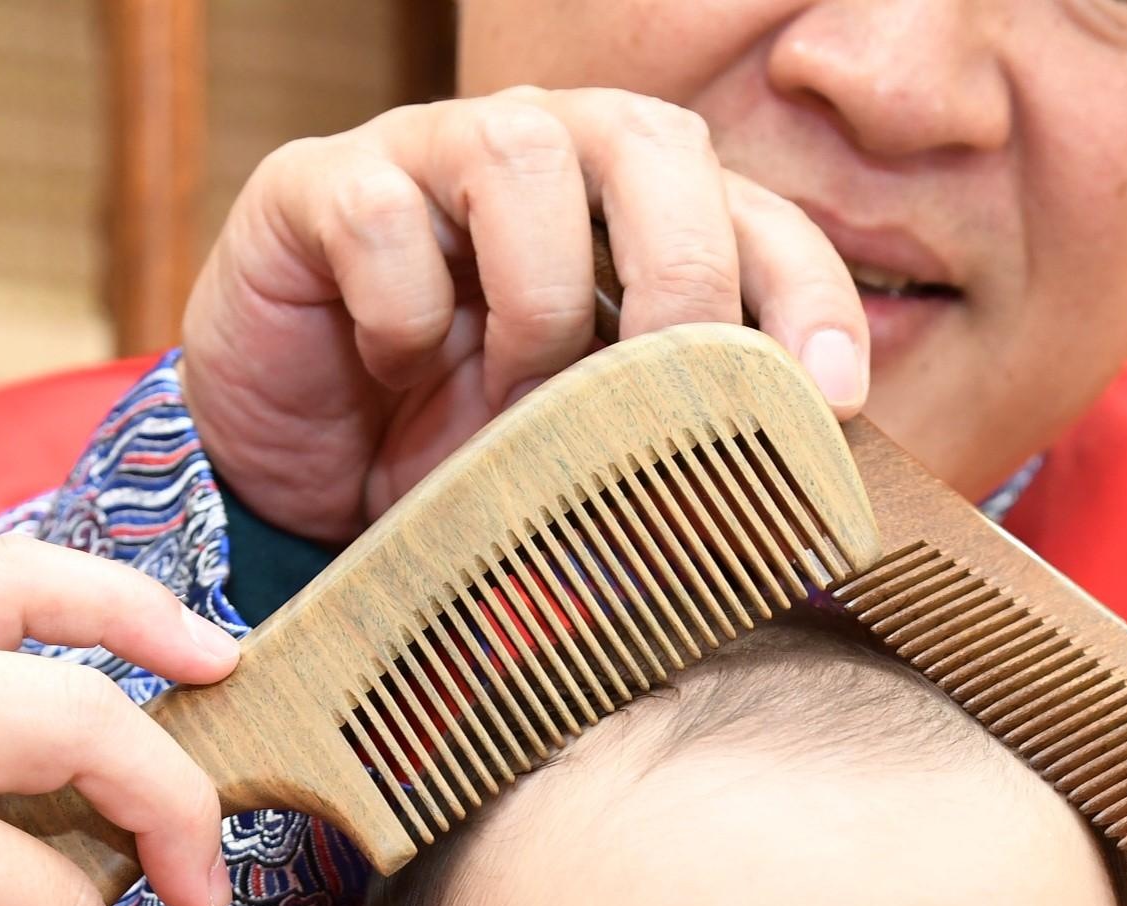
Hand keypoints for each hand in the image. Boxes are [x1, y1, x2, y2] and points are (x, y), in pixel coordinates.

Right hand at [182, 90, 870, 541]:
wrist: (292, 475)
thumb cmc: (452, 456)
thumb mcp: (583, 470)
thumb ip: (675, 461)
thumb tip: (797, 542)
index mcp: (636, 214)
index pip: (757, 215)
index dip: (807, 294)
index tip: (834, 398)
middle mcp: (548, 154)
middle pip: (651, 143)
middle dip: (679, 276)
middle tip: (663, 399)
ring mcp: (428, 155)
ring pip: (518, 152)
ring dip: (533, 301)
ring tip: (507, 403)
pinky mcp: (318, 186)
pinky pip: (379, 211)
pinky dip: (399, 308)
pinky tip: (392, 369)